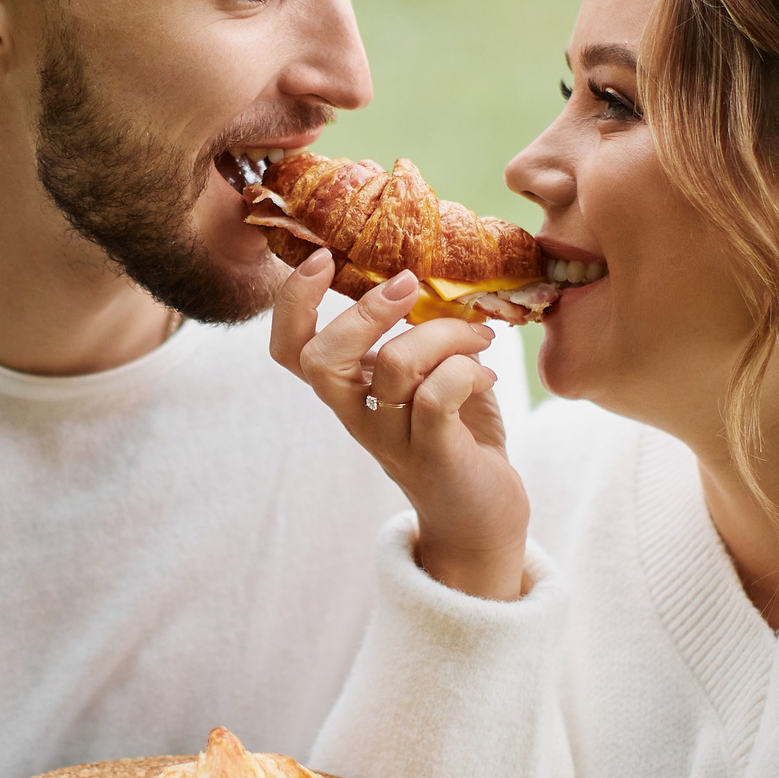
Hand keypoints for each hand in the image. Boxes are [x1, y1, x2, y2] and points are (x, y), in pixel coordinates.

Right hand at [270, 250, 530, 599]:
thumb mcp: (430, 376)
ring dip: (444, 333)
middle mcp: (358, 415)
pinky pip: (437, 395)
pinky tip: (488, 376)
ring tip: (479, 336)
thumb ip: (423, 333)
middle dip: (365, 311)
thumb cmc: (458, 436)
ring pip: (395, 364)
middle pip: (321, 359)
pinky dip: (467, 369)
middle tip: (410, 285)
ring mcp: (391, 438)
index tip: (325, 259)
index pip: (290, 350)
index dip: (292, 303)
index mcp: (350, 390)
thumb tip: (441, 275)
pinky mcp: (432, 455)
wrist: (480, 519)